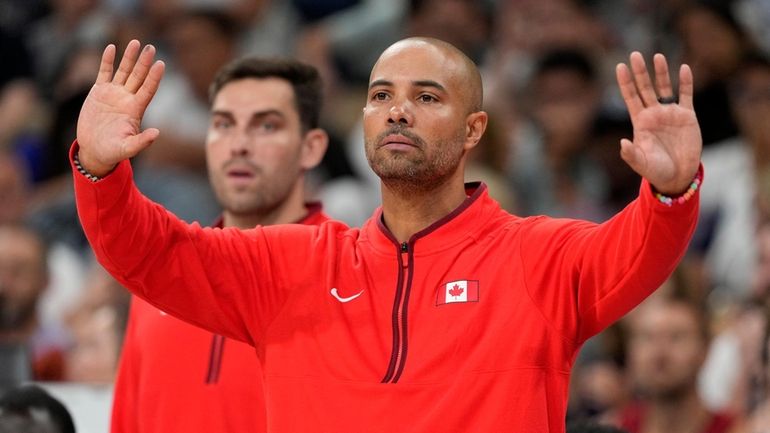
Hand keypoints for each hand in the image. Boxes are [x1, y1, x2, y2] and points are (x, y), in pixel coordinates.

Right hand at [76, 40, 164, 176]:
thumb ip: (141, 142)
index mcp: (135, 110)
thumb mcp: (127, 148)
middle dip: (144, 62)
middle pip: (138, 77)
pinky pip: (104, 73)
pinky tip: (111, 47)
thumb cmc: (113, 152)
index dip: (154, 77)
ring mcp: (113, 94)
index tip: (161, 64)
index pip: (148, 90)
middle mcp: (127, 99)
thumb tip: (157, 133)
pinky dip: (107, 61)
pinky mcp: (99, 92)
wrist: (94, 150)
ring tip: (136, 42)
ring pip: (123, 72)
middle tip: (151, 48)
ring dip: (129, 57)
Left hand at [615, 52, 701, 194]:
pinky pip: (686, 95)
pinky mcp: (687, 116)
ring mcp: (670, 113)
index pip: (630, 97)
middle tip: (635, 54)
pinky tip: (684, 68)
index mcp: (640, 122)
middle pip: (645, 88)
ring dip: (661, 73)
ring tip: (657, 56)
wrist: (677, 176)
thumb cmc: (655, 171)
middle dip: (640, 72)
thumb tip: (622, 143)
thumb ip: (630, 154)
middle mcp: (654, 114)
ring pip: (664, 88)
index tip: (620, 66)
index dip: (625, 82)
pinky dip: (685, 82)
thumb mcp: (641, 163)